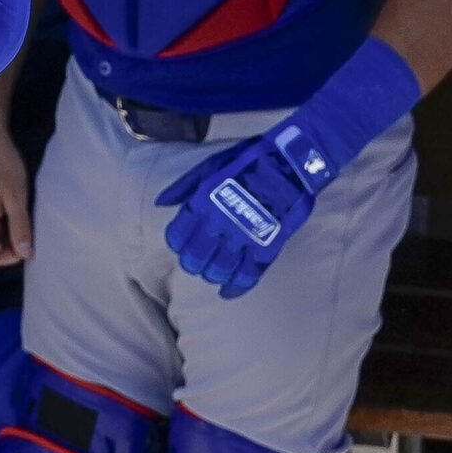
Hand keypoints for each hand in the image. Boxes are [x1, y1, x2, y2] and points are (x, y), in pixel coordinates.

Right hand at [0, 119, 32, 267]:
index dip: (12, 257)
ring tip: (17, 214)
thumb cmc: (2, 163)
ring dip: (1, 234)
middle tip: (25, 227)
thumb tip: (25, 254)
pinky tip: (5, 206)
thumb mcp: (17, 196)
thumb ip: (20, 227)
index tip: (27, 239)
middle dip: (7, 246)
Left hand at [155, 125, 338, 299]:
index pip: (177, 237)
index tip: (182, 245)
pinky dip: (236, 287)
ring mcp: (243, 236)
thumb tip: (160, 202)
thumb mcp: (210, 165)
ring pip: (219, 269)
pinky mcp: (266, 245)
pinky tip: (228, 293)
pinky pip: (248, 275)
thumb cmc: (249, 160)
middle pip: (195, 258)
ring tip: (213, 273)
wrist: (291, 162)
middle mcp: (219, 222)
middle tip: (197, 264)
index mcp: (202, 202)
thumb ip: (183, 187)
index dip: (177, 245)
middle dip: (193, 264)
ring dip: (212, 275)